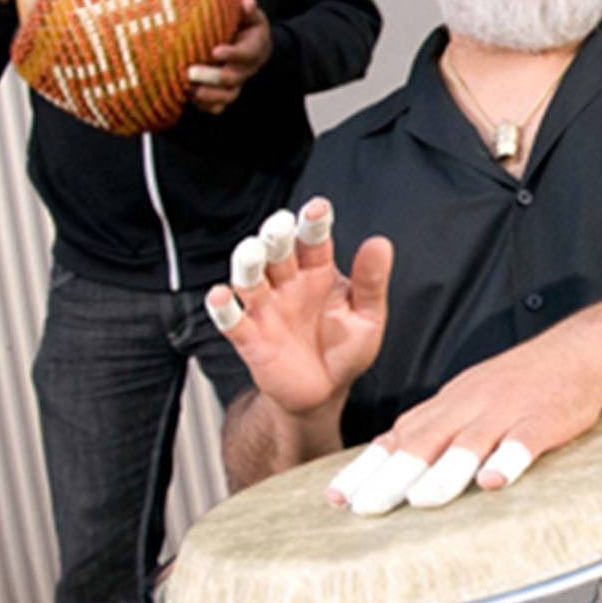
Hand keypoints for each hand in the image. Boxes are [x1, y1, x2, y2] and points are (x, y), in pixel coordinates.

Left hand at [187, 0, 273, 112]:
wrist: (251, 45)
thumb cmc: (245, 25)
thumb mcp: (250, 15)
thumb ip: (248, 9)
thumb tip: (247, 1)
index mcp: (254, 48)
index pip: (246, 54)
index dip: (232, 55)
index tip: (215, 51)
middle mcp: (246, 69)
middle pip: (233, 78)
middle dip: (213, 77)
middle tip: (191, 72)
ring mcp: (236, 83)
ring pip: (227, 96)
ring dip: (209, 95)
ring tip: (190, 90)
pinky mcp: (225, 92)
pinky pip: (218, 106)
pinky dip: (206, 106)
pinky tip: (191, 97)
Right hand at [207, 197, 391, 415]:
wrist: (325, 393)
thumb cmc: (345, 349)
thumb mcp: (368, 317)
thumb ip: (371, 282)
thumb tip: (380, 244)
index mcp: (318, 271)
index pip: (313, 240)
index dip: (313, 223)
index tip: (318, 209)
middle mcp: (288, 283)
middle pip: (276, 252)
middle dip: (276, 237)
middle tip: (281, 227)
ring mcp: (266, 308)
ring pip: (249, 277)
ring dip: (247, 263)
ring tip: (252, 253)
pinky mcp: (249, 337)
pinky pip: (231, 319)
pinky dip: (222, 307)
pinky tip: (220, 297)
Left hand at [327, 315, 601, 515]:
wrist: (577, 351)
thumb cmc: (516, 384)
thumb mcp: (463, 401)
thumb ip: (428, 431)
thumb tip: (383, 459)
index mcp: (445, 407)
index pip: (396, 439)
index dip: (366, 469)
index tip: (336, 499)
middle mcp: (467, 408)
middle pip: (424, 443)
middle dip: (392, 478)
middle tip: (365, 508)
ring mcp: (505, 413)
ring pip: (469, 443)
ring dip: (445, 472)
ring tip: (422, 500)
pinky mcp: (543, 420)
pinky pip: (524, 441)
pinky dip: (509, 460)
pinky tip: (495, 482)